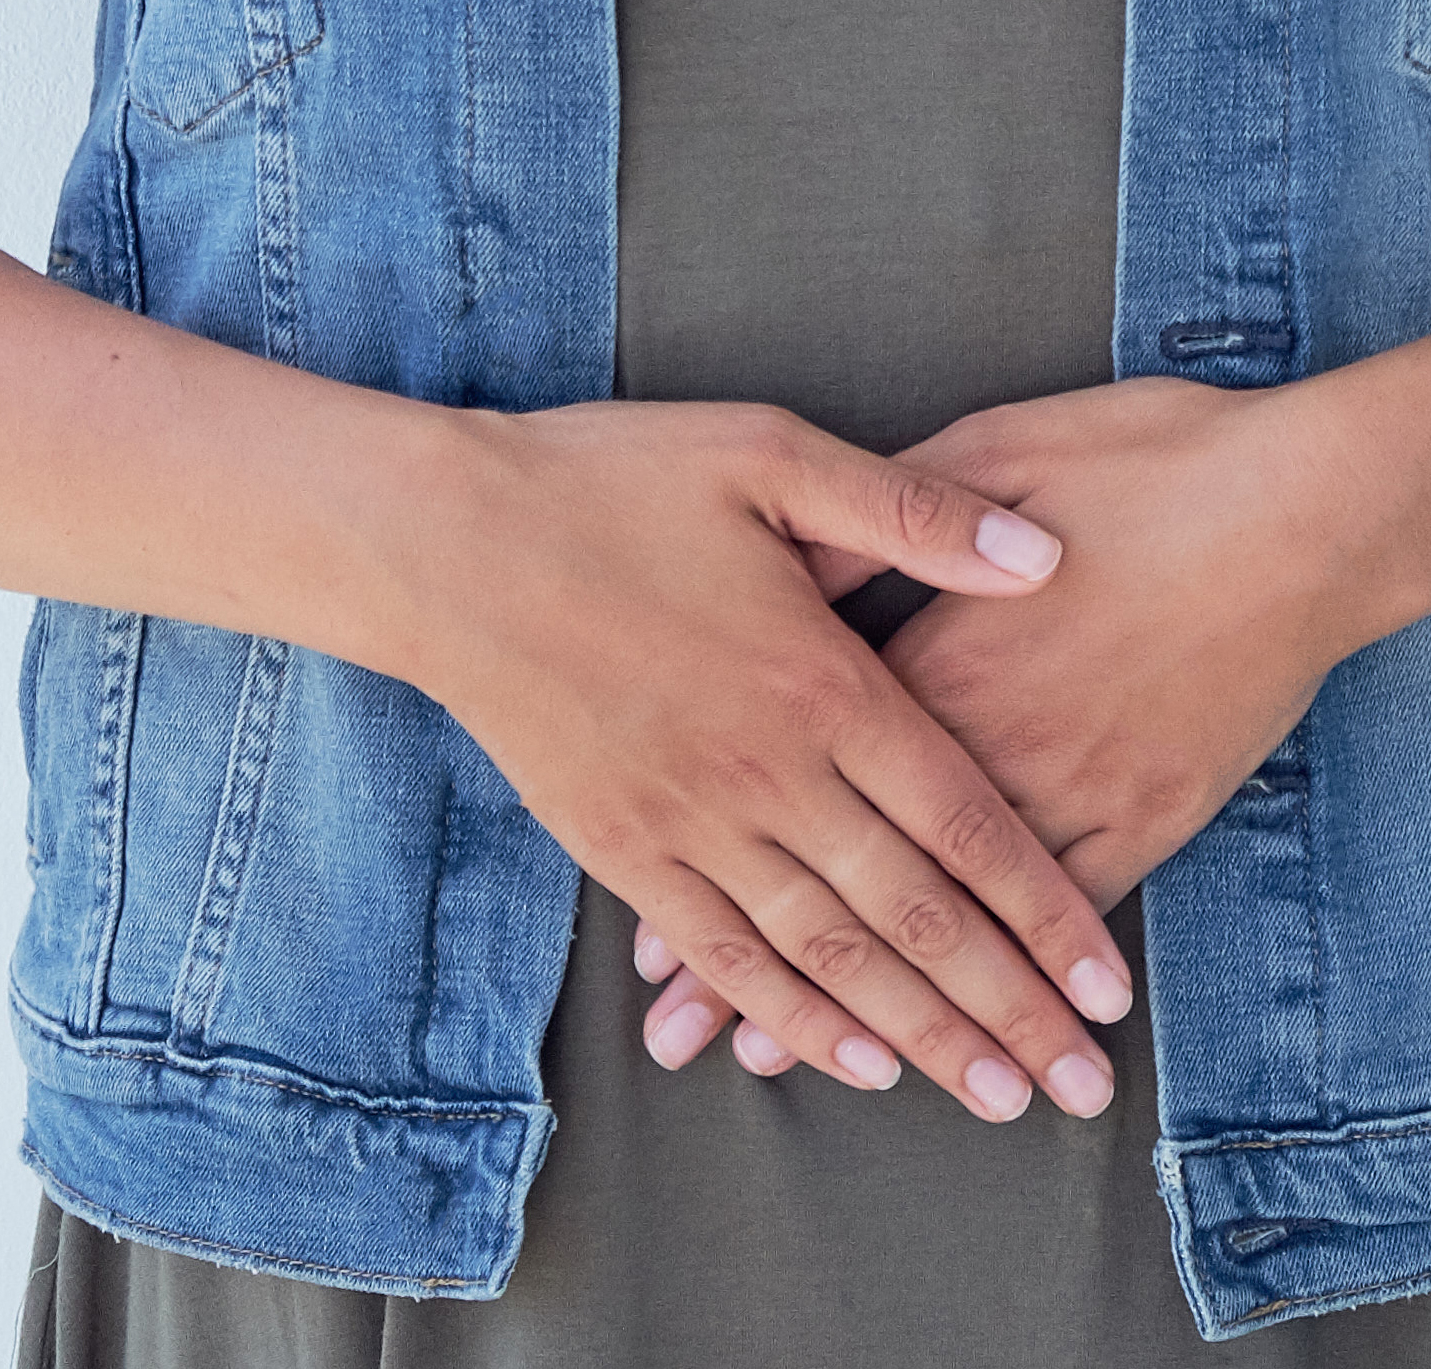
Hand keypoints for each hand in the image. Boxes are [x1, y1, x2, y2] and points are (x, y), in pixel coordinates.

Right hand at [394, 400, 1130, 1123]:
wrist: (438, 542)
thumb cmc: (602, 484)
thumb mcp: (766, 453)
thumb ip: (912, 511)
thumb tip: (1047, 557)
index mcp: (821, 682)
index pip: (967, 823)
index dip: (1046, 915)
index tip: (1110, 990)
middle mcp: (765, 772)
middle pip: (914, 916)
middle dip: (1008, 1010)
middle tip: (1080, 1087)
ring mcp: (685, 819)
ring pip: (827, 953)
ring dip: (917, 1034)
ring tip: (994, 1094)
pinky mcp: (615, 843)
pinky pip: (720, 950)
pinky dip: (790, 1014)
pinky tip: (849, 1059)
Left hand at [633, 358, 1430, 1095]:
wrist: (1306, 504)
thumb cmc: (1144, 464)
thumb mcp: (984, 455)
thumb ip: (880, 516)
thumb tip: (789, 562)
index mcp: (929, 658)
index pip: (796, 769)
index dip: (721, 845)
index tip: (652, 917)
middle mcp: (986, 741)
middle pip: (851, 869)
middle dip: (761, 958)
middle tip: (691, 1037)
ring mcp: (1068, 784)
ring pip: (950, 917)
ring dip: (865, 997)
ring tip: (778, 1062)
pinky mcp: (1143, 810)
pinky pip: (1058, 916)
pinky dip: (998, 978)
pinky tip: (956, 1029)